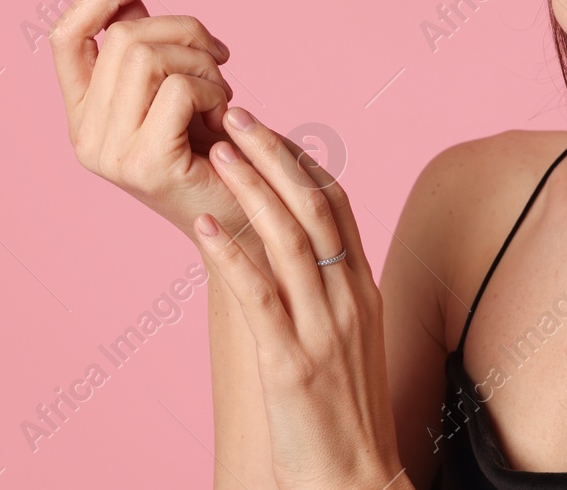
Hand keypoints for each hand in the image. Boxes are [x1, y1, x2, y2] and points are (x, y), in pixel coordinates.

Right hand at [49, 0, 260, 248]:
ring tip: (221, 94)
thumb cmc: (218, 148)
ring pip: (148, 57)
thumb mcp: (174, 88)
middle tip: (219, 57)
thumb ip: (146, 47)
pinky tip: (225, 117)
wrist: (250, 216)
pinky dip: (212, 90)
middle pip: (122, 38)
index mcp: (83, 114)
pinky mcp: (145, 165)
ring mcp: (110, 155)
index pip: (66, 37)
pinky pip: (177, 89)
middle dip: (184, 31)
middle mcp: (85, 137)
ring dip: (202, 63)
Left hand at [194, 108, 408, 489]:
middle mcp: (348, 300)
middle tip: (236, 113)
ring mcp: (324, 331)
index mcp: (362, 289)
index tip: (265, 128)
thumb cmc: (348, 415)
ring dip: (252, 190)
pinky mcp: (293, 366)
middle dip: (274, 154)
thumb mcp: (351, 338)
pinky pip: (260, 300)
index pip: (337, 204)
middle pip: (314, 207)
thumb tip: (299, 248)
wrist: (357, 481)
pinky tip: (204, 229)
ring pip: (291, 241)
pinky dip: (231, 258)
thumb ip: (330, 290)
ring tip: (218, 151)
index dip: (300, 159)